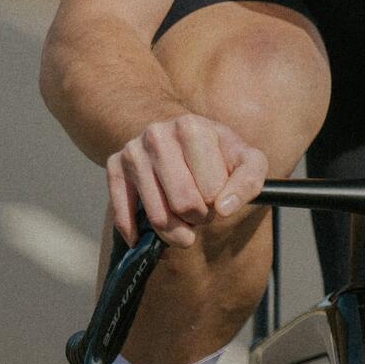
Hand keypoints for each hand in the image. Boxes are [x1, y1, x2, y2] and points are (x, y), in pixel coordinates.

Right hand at [106, 114, 268, 247]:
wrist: (175, 136)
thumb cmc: (217, 153)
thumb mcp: (245, 158)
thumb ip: (250, 180)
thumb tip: (224, 208)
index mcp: (192, 128)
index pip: (212, 191)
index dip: (220, 204)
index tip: (219, 199)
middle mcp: (157, 135)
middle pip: (183, 205)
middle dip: (199, 218)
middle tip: (202, 212)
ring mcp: (133, 152)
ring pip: (156, 217)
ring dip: (175, 230)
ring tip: (184, 219)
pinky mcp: (114, 169)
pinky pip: (123, 215)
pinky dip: (136, 234)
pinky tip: (145, 236)